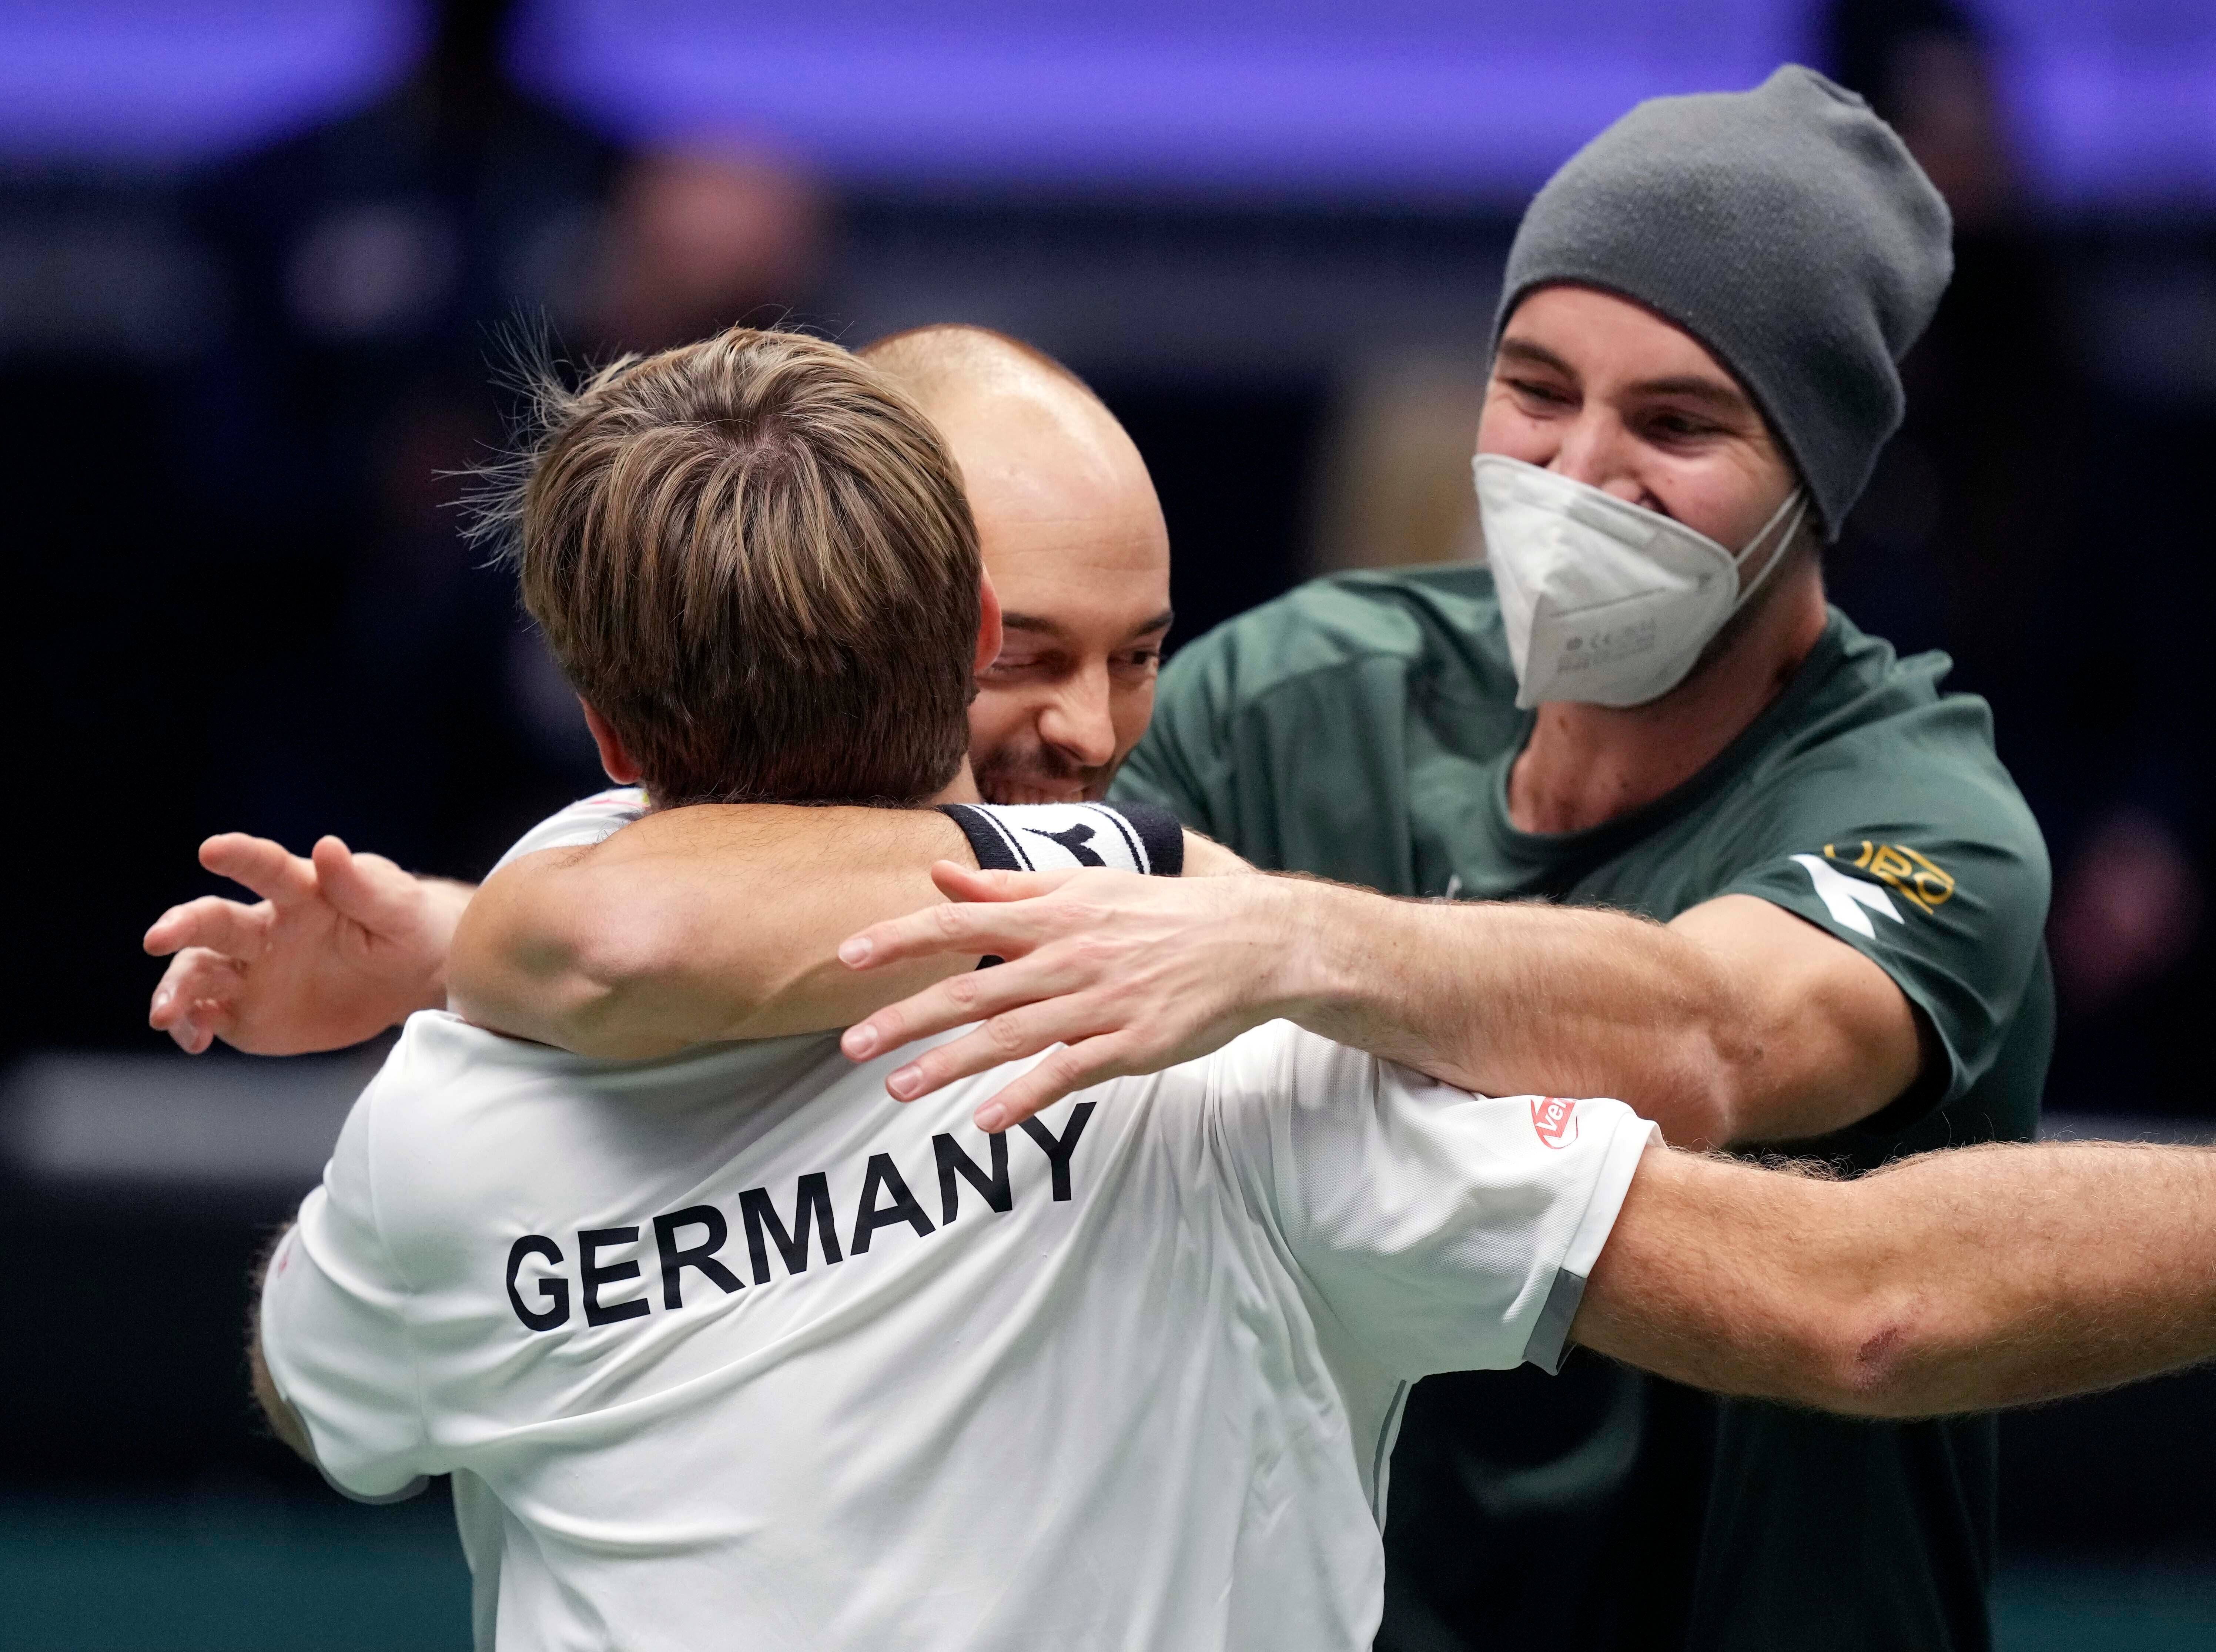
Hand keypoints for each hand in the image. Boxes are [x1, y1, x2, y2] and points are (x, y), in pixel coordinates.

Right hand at [145, 834, 472, 1054]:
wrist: (413, 975)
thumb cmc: (406, 927)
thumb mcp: (396, 909)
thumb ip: (360, 887)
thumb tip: (327, 847)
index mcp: (301, 893)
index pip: (266, 868)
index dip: (241, 856)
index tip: (212, 849)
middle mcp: (264, 929)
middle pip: (213, 921)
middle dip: (182, 926)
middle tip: (158, 937)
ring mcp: (250, 971)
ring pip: (198, 971)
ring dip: (176, 989)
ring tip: (165, 1015)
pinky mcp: (247, 1011)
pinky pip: (208, 1015)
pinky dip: (192, 1024)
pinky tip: (194, 1038)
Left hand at [835, 862, 1313, 1130]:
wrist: (1250, 942)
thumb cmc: (1158, 913)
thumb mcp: (1083, 885)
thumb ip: (1006, 887)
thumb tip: (937, 875)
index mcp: (1053, 915)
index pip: (961, 922)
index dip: (902, 938)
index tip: (849, 956)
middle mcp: (1068, 957)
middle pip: (973, 989)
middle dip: (907, 1018)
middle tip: (852, 1046)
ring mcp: (1100, 1003)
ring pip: (1011, 1036)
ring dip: (949, 1064)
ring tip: (897, 1088)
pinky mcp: (1132, 1045)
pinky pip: (1069, 1073)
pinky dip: (1026, 1096)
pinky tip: (986, 1120)